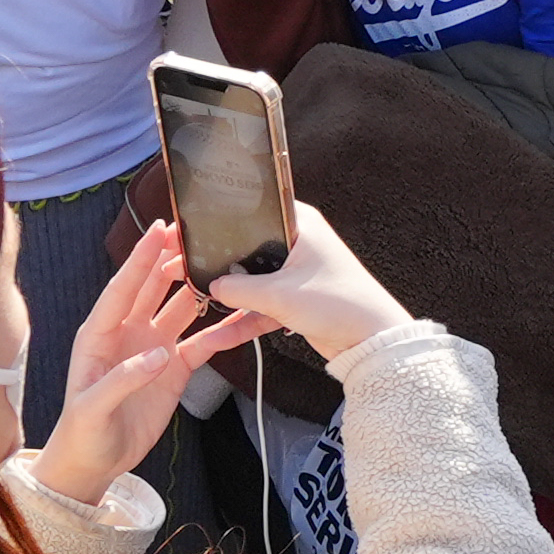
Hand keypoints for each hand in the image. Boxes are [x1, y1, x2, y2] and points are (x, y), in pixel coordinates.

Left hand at [34, 219, 271, 501]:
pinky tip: (244, 316)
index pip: (122, 288)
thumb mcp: (92, 408)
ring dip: (200, 288)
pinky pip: (203, 342)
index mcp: (99, 333)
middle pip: (153, 286)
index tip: (159, 231)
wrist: (96, 461)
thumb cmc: (82, 432)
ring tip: (225, 264)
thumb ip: (122, 380)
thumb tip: (158, 356)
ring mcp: (154, 347)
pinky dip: (224, 330)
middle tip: (195, 233)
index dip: (140, 259)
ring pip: (181, 308)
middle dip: (172, 259)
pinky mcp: (175, 367)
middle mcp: (128, 331)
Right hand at [199, 199, 414, 355]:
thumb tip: (211, 285)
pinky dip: (243, 320)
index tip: (189, 232)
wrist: (372, 340)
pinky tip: (218, 334)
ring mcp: (295, 273)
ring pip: (251, 281)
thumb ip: (239, 288)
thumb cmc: (339, 304)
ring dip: (227, 296)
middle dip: (216, 264)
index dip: (218, 224)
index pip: (250, 213)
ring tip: (193, 300)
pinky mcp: (295, 299)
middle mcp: (296, 242)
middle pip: (246, 249)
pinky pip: (261, 306)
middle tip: (181, 268)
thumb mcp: (280, 295)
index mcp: (298, 223)